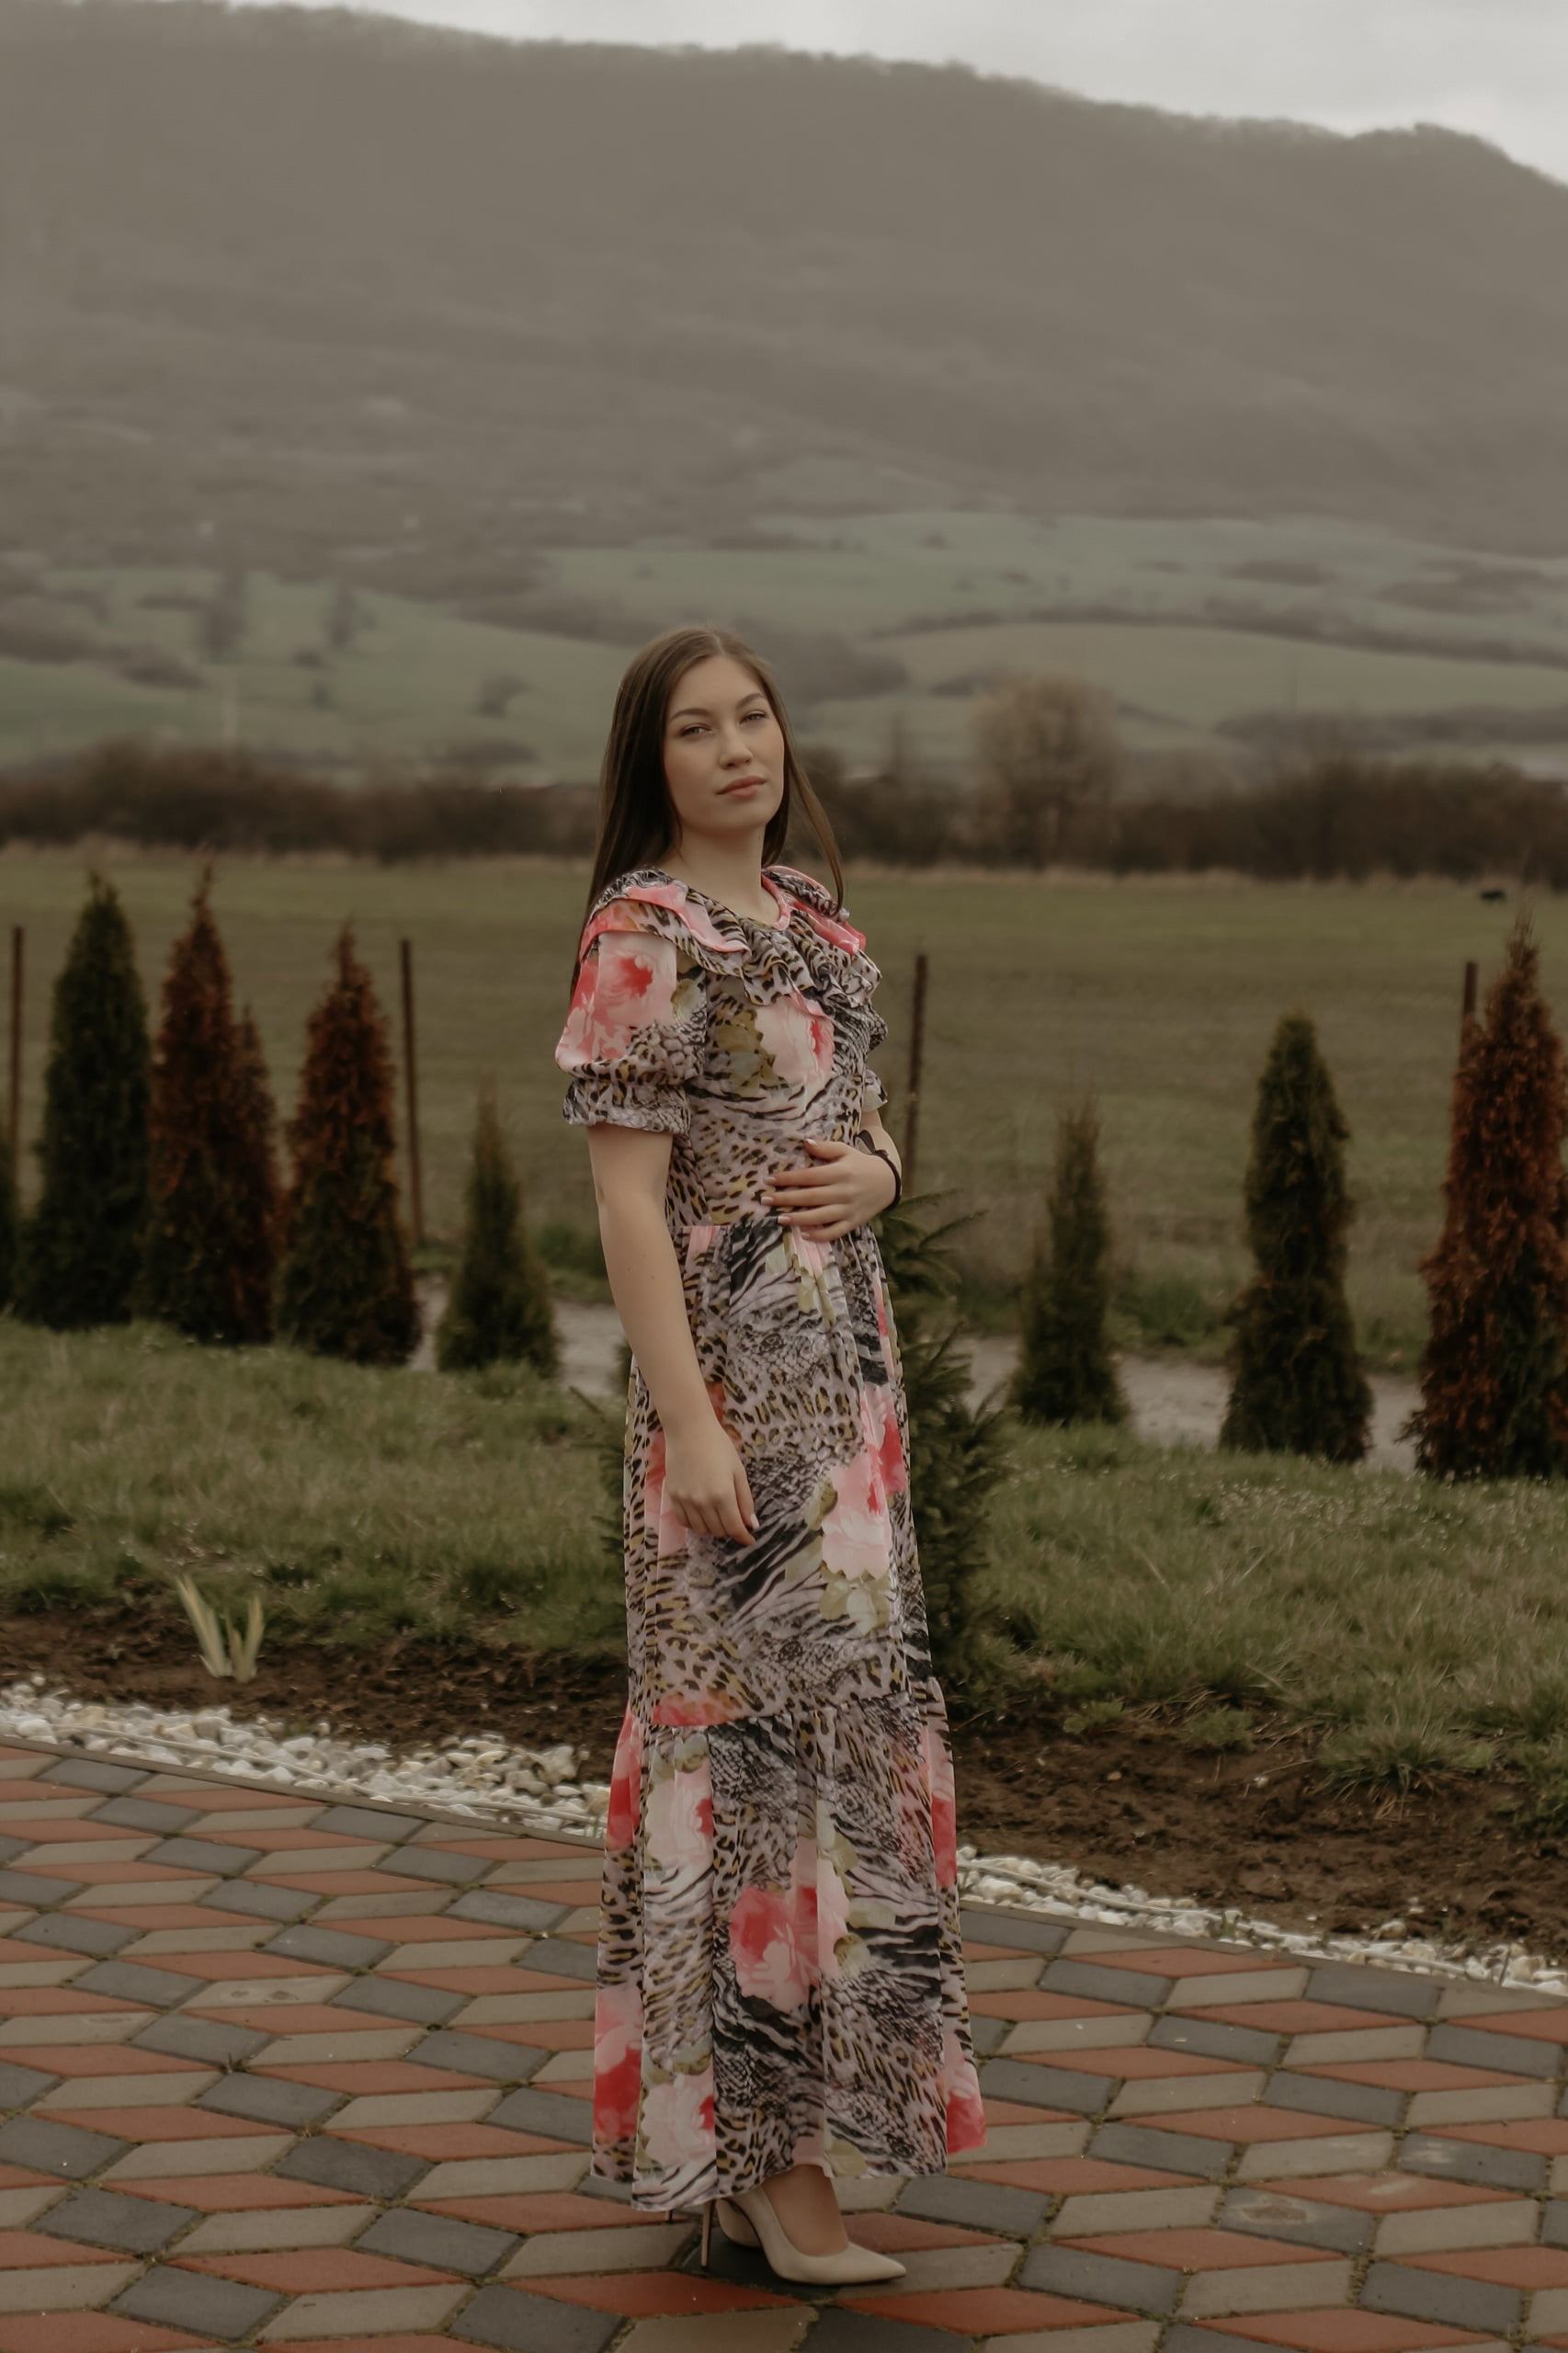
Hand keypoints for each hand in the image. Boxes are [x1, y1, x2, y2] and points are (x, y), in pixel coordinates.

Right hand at [663, 1415, 757, 1543]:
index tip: (749, 1540)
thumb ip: (745, 1499)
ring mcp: (685, 1500)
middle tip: (735, 1520)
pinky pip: (684, 1521)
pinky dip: (695, 1524)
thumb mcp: (738, 1471)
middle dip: (729, 1530)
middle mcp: (702, 1502)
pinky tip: (701, 1515)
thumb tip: (751, 1524)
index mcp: (722, 1495)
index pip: (734, 1528)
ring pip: (701, 1529)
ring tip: (718, 1517)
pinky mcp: (673, 1496)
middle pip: (718, 1531)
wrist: (688, 1430)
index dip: (743, 1537)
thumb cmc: (718, 1446)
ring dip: (713, 1528)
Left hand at [763, 1135, 897, 1240]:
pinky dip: (820, 1235)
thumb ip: (825, 1148)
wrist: (888, 1181)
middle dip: (785, 1199)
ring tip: (779, 1219)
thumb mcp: (845, 1150)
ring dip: (798, 1219)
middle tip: (765, 1200)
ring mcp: (848, 1209)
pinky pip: (835, 1232)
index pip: (808, 1176)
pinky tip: (804, 1234)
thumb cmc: (860, 1164)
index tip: (769, 1180)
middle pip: (810, 1197)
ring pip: (820, 1217)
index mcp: (839, 1172)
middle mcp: (843, 1191)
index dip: (788, 1178)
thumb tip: (804, 1142)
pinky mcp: (853, 1222)